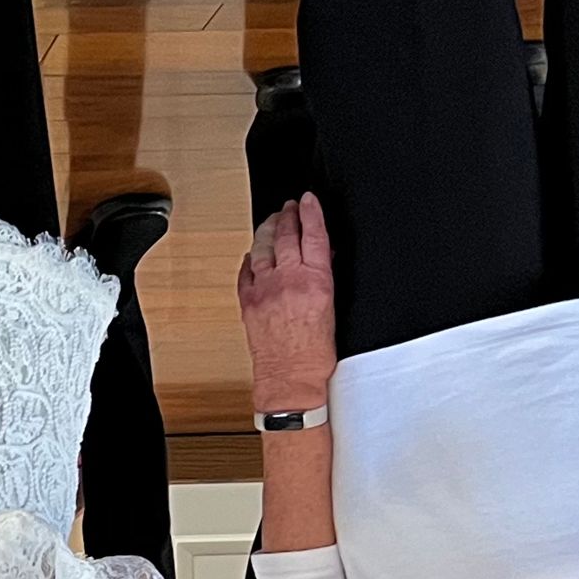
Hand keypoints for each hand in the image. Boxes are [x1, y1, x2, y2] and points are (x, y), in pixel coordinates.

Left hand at [237, 194, 337, 412]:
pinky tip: (253, 253)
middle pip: (285, 235)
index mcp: (315, 281)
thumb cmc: (315, 354)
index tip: (309, 199)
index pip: (313, 234)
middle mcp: (287, 280)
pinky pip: (246, 271)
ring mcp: (264, 289)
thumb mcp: (332, 308)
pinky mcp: (248, 302)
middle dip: (287, 215)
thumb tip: (322, 255)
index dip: (311, 212)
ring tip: (271, 221)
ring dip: (267, 230)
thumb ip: (324, 277)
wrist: (290, 379)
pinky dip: (250, 258)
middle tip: (289, 205)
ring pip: (261, 248)